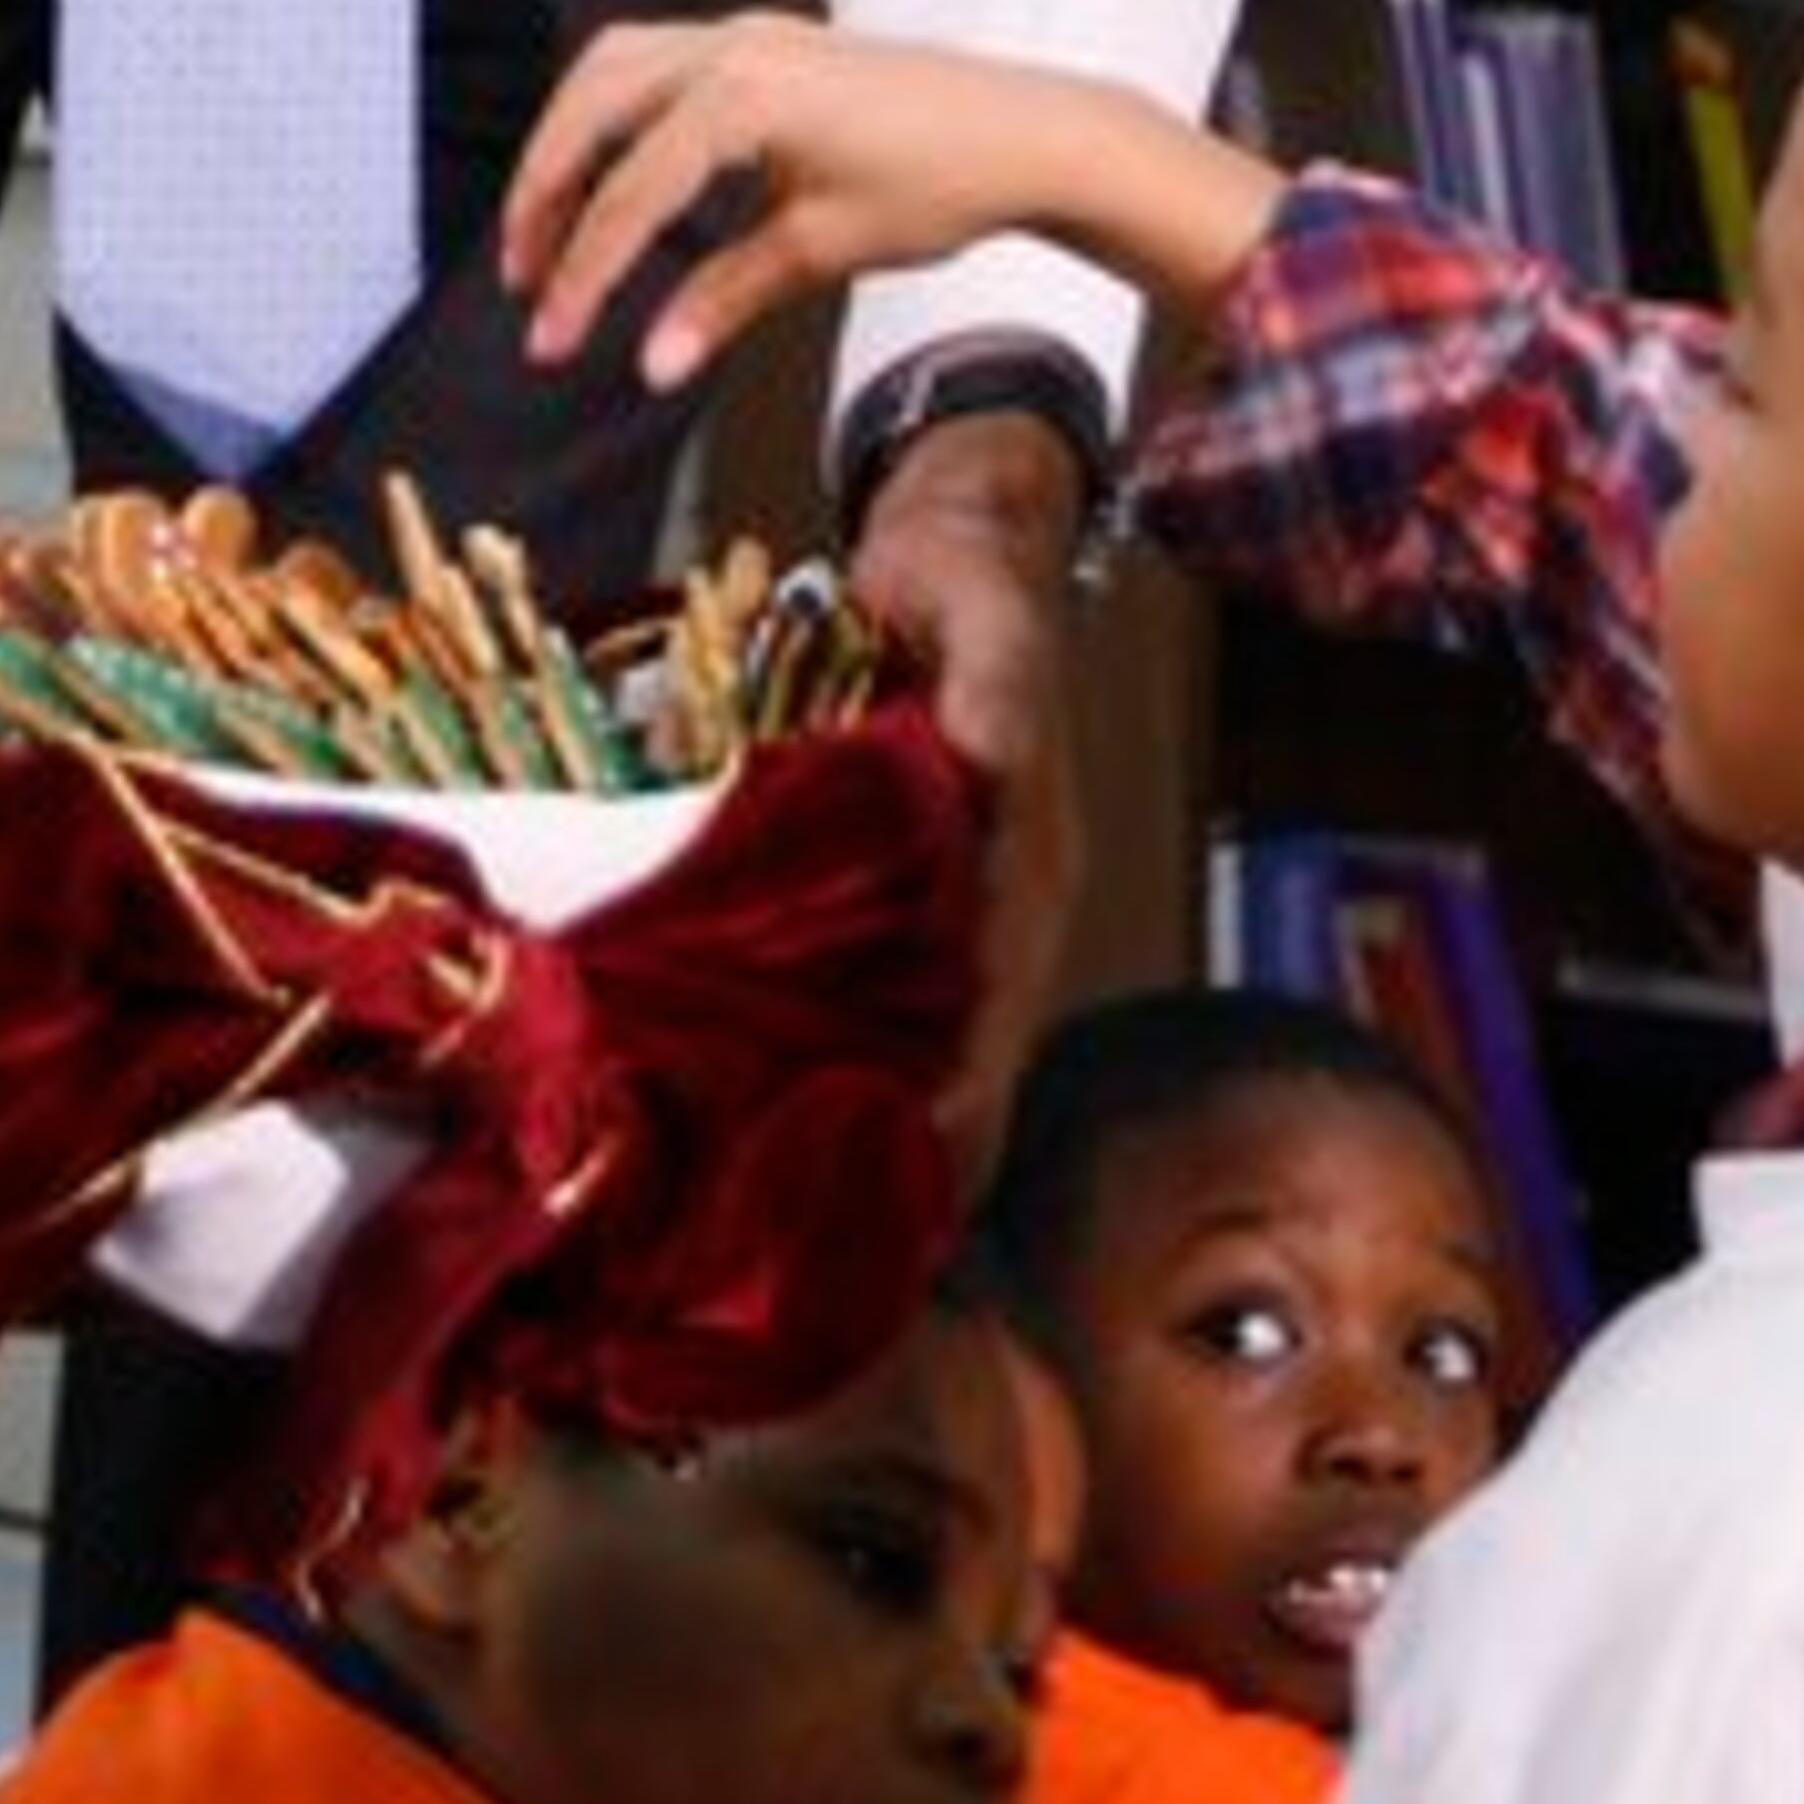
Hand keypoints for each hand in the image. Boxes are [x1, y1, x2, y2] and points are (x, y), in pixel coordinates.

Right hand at [502, 11, 1105, 385]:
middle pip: (590, 107)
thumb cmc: (941, 184)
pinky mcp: (765, 41)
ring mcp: (747, 33)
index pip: (629, 195)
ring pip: (613, 68)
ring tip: (553, 224)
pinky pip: (658, 61)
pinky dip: (617, 114)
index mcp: (740, 97)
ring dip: (571, 141)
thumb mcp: (823, 251)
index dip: (582, 274)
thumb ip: (724, 300)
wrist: (1028, 133)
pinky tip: (619, 172)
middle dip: (545, 191)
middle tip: (525, 274)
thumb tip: (651, 362)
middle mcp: (730, 46)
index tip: (550, 337)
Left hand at [843, 409, 1090, 1188]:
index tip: (911, 1173)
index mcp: (1028, 865)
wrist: (956, 544)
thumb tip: (994, 754)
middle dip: (913, 1166)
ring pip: (925, 1061)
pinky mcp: (903, 904)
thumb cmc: (966, 583)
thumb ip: (996, 685)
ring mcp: (954, 916)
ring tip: (792, 1235)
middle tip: (833, 1259)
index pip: (1001, 1011)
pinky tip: (775, 1135)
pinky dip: (846, 1083)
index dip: (962, 1099)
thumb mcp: (983, 616)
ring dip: (875, 1145)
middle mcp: (999, 912)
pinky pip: (882, 1017)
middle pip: (969, 1070)